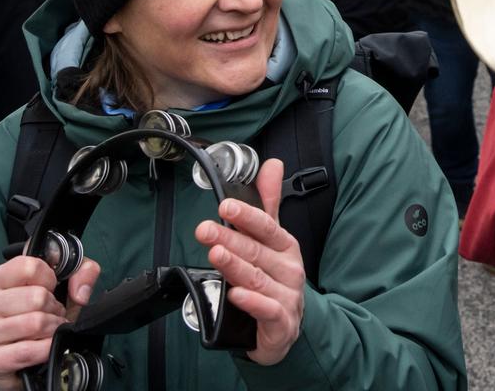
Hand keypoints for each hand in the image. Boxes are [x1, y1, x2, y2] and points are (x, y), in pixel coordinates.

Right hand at [0, 252, 100, 390]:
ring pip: (34, 323)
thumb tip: (80, 293)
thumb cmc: (40, 316)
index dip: (50, 279)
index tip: (51, 290)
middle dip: (55, 309)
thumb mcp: (64, 286)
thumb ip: (82, 271)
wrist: (22, 362)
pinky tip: (44, 348)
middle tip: (53, 317)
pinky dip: (45, 350)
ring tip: (48, 331)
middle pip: (36, 297)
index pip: (29, 267)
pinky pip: (26, 351)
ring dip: (52, 329)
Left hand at [194, 158, 305, 365]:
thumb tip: (272, 166)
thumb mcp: (273, 241)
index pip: (267, 227)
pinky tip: (236, 294)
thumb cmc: (276, 280)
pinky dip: (252, 302)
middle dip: (229, 239)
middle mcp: (289, 269)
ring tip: (216, 255)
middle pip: (256, 251)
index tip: (225, 207)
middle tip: (205, 230)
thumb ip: (268, 205)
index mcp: (286, 246)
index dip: (247, 216)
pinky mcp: (281, 321)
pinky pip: (267, 310)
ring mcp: (287, 295)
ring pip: (257, 278)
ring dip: (235, 266)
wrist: (285, 328)